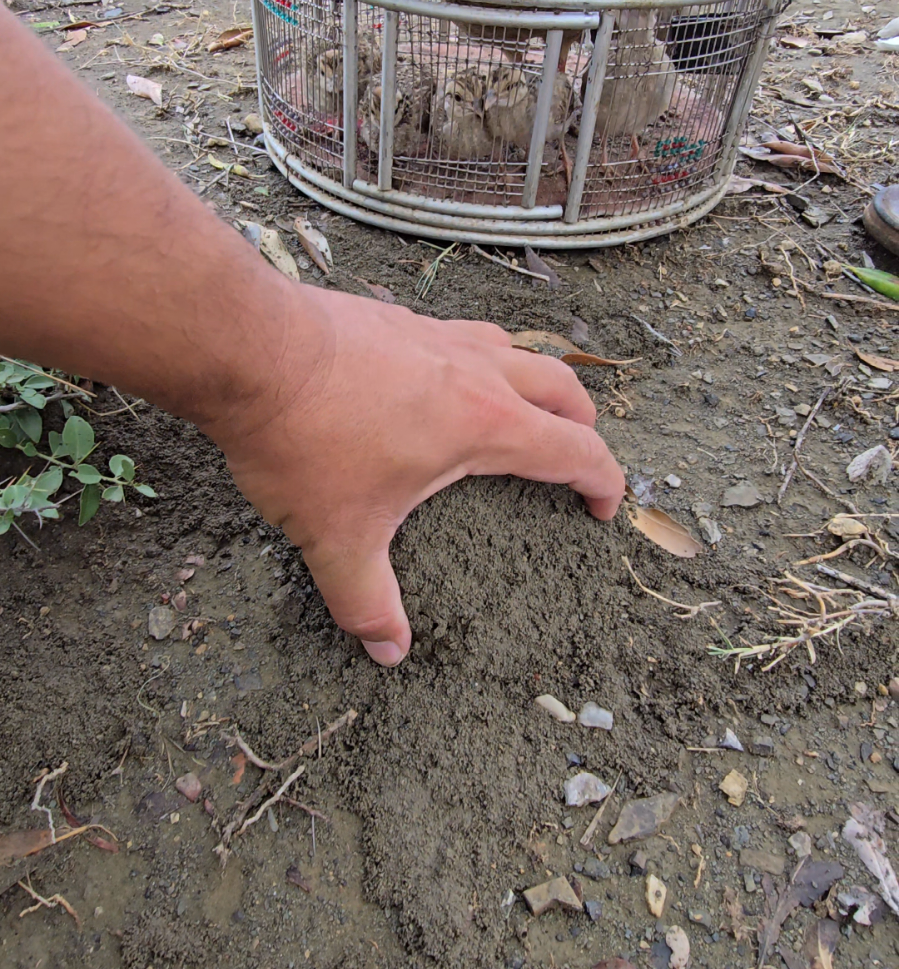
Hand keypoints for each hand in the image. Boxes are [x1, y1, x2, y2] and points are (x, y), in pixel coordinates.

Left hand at [214, 287, 624, 666]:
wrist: (248, 350)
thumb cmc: (303, 438)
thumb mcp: (337, 536)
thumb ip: (367, 601)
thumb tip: (388, 651)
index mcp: (485, 424)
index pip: (576, 449)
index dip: (604, 481)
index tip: (605, 508)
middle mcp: (476, 370)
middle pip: (564, 387)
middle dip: (583, 425)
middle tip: (575, 459)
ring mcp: (438, 335)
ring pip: (517, 348)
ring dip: (536, 380)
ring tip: (522, 410)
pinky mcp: (399, 317)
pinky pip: (462, 333)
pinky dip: (478, 356)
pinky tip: (442, 377)